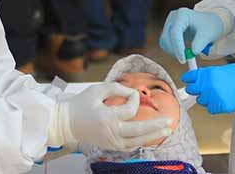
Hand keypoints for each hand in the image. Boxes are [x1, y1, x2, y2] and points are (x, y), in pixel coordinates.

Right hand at [49, 82, 171, 150]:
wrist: (65, 123)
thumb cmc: (79, 105)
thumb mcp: (97, 90)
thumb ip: (116, 88)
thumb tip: (133, 92)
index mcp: (108, 117)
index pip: (130, 109)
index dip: (135, 98)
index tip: (133, 92)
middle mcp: (111, 132)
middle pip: (139, 130)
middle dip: (156, 125)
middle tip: (169, 121)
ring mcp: (111, 141)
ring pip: (137, 141)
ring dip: (153, 136)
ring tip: (166, 130)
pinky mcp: (110, 146)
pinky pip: (130, 146)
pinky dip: (141, 142)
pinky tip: (150, 137)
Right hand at [159, 8, 224, 63]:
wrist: (209, 23)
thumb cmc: (209, 26)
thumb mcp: (208, 35)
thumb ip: (200, 43)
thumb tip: (192, 52)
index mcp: (183, 14)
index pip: (175, 32)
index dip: (178, 47)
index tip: (183, 59)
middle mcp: (173, 16)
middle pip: (167, 36)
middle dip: (174, 50)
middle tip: (184, 60)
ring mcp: (169, 22)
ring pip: (164, 40)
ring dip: (172, 51)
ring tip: (185, 55)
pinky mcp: (168, 29)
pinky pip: (164, 42)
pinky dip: (171, 50)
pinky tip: (180, 52)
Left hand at [182, 63, 234, 114]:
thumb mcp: (221, 70)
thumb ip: (208, 75)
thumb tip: (199, 80)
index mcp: (207, 74)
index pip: (189, 77)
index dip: (189, 79)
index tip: (188, 81)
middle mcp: (206, 85)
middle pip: (191, 90)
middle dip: (196, 90)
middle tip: (204, 90)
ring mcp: (211, 97)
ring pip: (201, 101)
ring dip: (206, 99)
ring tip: (219, 95)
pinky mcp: (218, 107)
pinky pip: (210, 109)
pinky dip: (215, 107)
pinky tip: (223, 101)